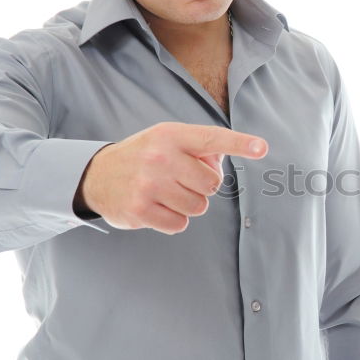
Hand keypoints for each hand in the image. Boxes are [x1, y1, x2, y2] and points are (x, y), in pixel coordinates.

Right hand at [74, 121, 266, 233]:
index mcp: (171, 135)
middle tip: (180, 180)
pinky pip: (180, 224)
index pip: (212, 138)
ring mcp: (149, 184)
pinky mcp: (140, 210)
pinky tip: (156, 207)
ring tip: (166, 193)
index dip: (240, 143)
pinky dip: (173, 220)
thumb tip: (219, 164)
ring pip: (199, 207)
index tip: (262, 147)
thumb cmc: (145, 157)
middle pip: (212, 184)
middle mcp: (160, 157)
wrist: (96, 175)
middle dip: (202, 186)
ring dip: (188, 205)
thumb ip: (199, 149)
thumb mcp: (167, 141)